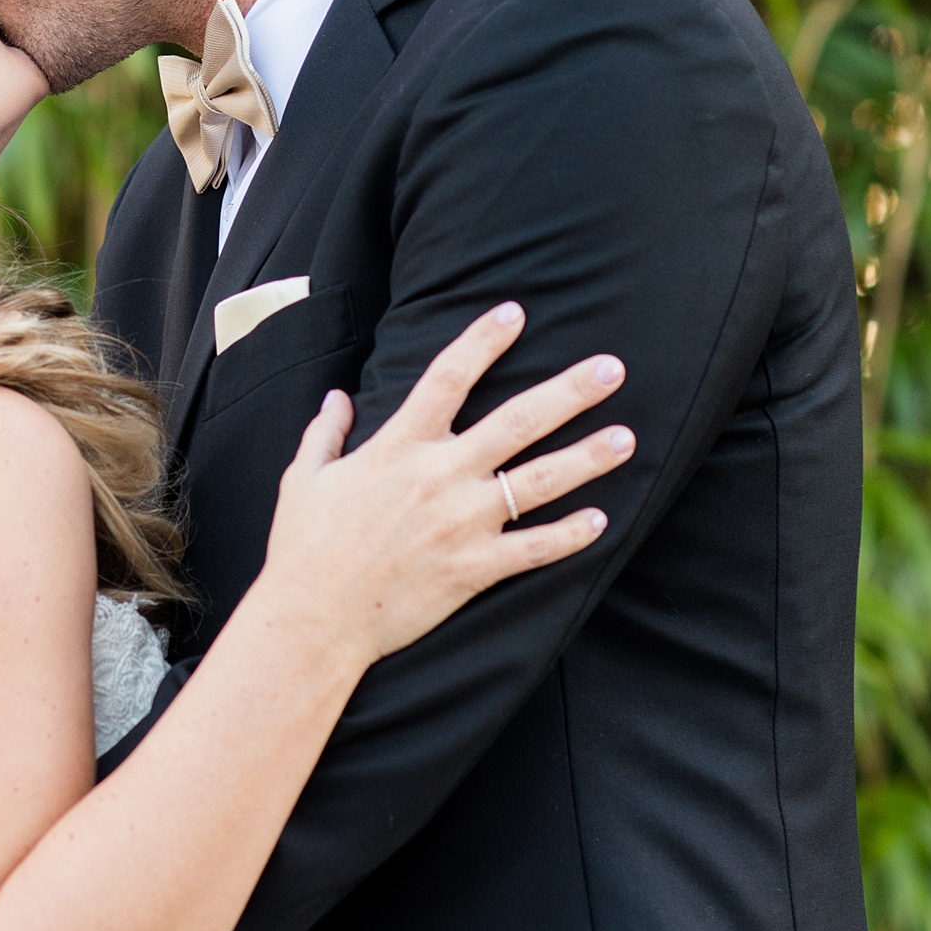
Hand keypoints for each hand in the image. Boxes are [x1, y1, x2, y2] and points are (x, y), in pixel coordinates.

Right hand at [258, 301, 631, 669]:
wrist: (313, 618)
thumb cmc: (303, 546)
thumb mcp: (305, 477)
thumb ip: (324, 432)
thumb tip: (336, 398)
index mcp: (398, 447)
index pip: (448, 377)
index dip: (483, 341)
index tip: (515, 313)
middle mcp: (439, 477)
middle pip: (517, 422)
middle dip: (569, 392)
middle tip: (611, 368)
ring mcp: (462, 524)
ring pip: (539, 482)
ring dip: (587, 458)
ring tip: (626, 438)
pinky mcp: (473, 568)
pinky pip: (533, 549)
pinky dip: (569, 536)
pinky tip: (600, 520)